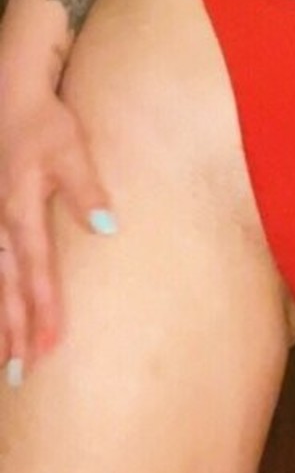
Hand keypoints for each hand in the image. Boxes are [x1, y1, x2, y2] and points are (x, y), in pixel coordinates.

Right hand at [0, 89, 115, 384]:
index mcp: (20, 209)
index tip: (51, 344)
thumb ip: (88, 190)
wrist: (12, 98)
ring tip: (4, 364)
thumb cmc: (46, 125)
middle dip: (14, 331)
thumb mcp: (72, 149)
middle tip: (22, 373)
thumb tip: (107, 228)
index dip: (43, 308)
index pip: (35, 269)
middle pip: (6, 286)